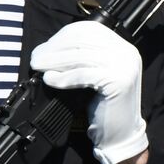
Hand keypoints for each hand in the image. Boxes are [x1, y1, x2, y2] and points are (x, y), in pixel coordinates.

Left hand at [31, 22, 146, 163]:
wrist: (121, 133)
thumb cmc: (103, 105)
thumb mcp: (95, 74)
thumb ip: (81, 58)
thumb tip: (49, 48)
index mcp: (122, 47)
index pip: (89, 30)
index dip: (63, 36)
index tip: (45, 48)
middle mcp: (127, 52)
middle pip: (83, 40)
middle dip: (55, 48)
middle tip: (36, 58)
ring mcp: (125, 66)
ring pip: (80, 56)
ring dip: (54, 61)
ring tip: (38, 67)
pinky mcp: (118, 82)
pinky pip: (83, 74)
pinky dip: (63, 77)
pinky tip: (50, 80)